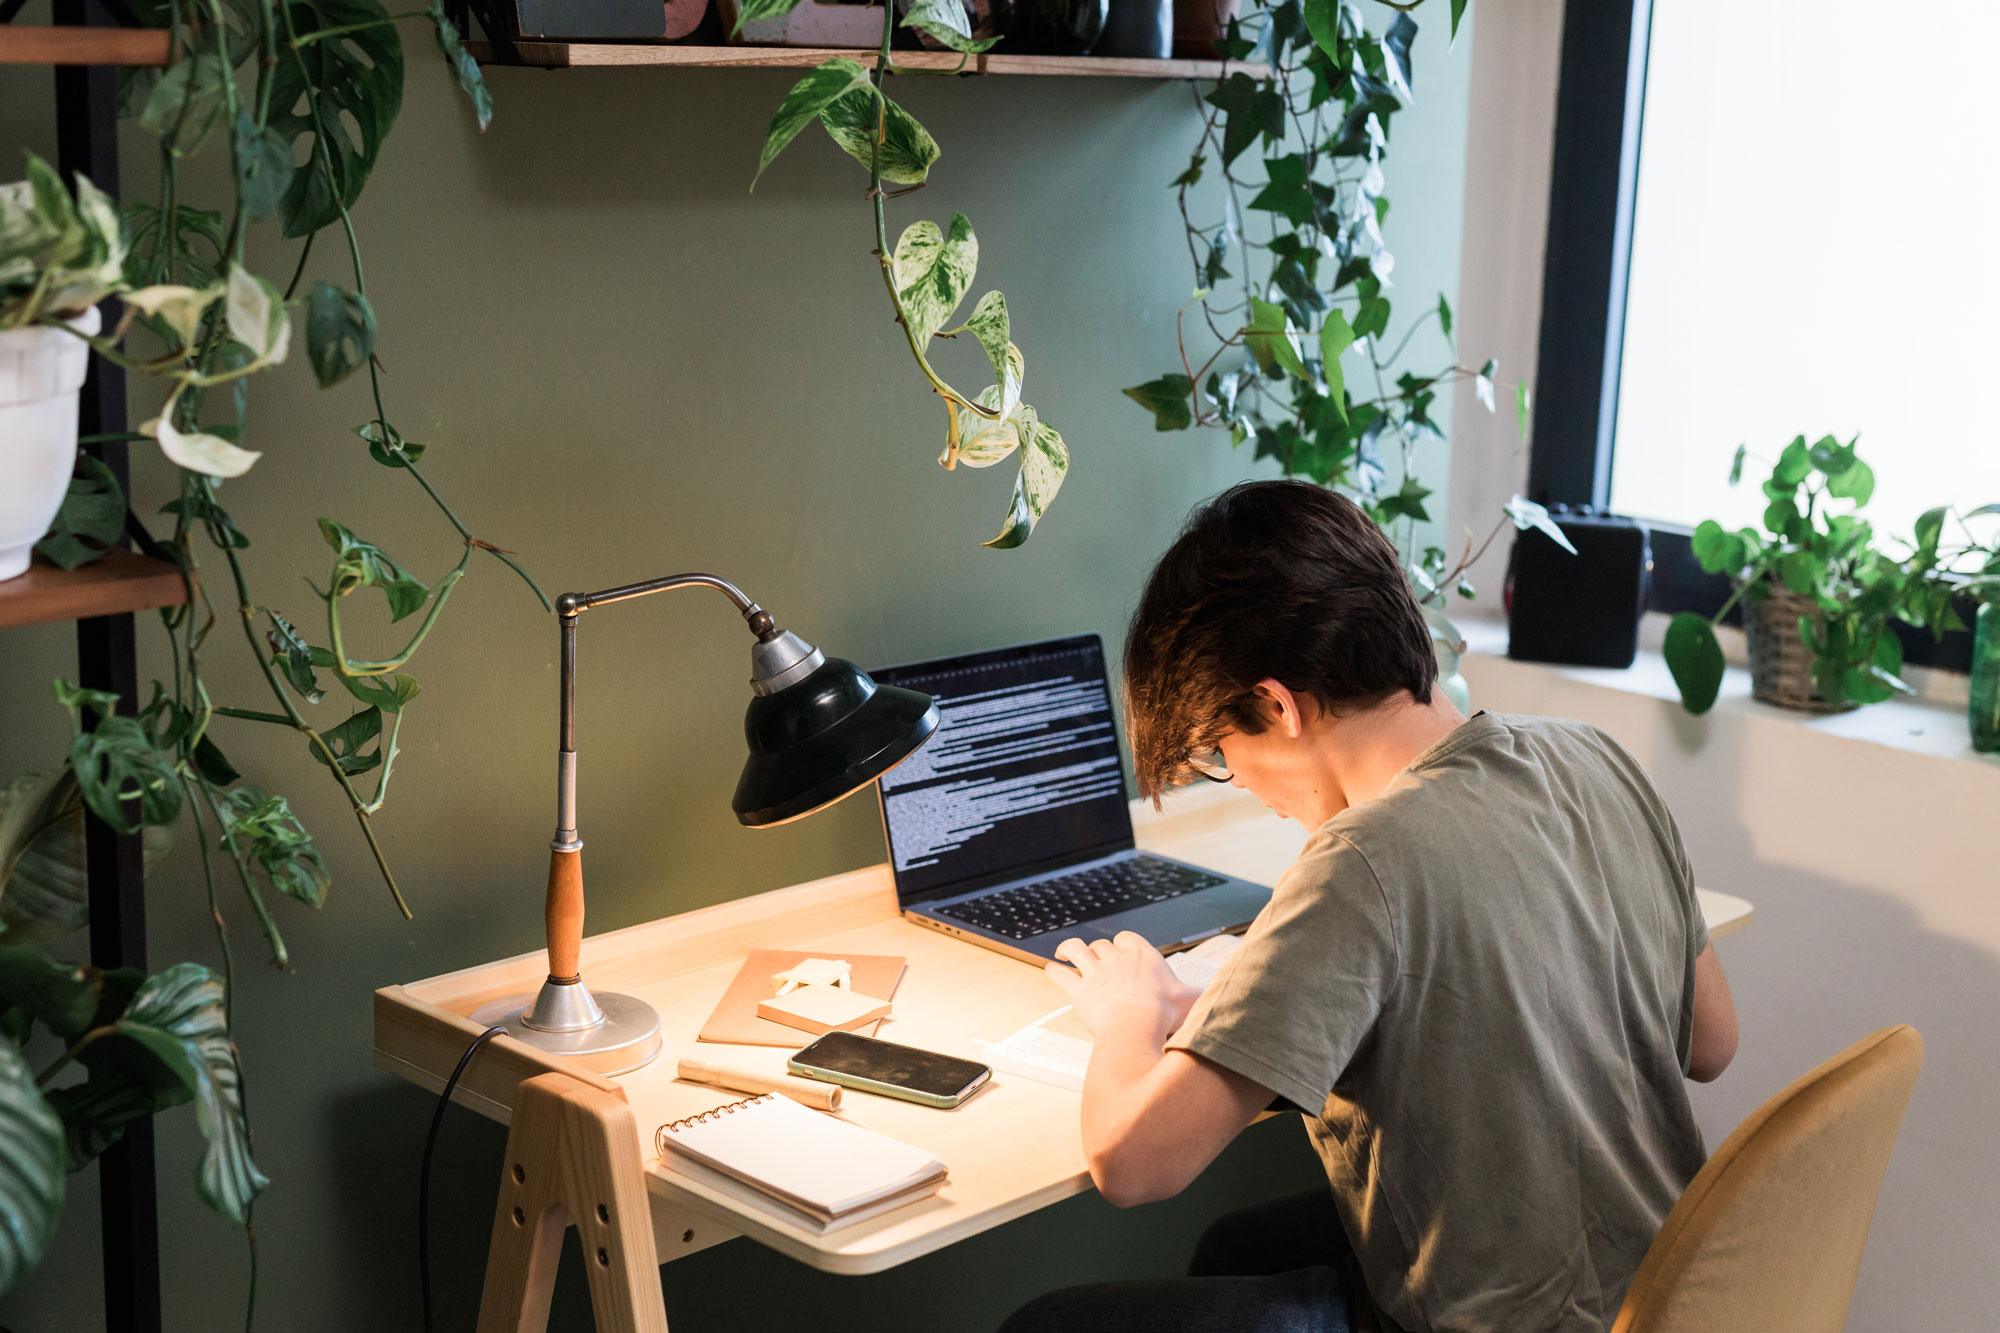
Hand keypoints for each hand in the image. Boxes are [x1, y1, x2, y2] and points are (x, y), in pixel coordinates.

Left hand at [1046, 932, 1203, 1043]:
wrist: (1138, 1024)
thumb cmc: (1166, 1012)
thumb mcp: (1192, 1000)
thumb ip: (1202, 995)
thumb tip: (1222, 997)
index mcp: (1142, 954)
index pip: (1128, 938)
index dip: (1124, 944)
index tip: (1123, 951)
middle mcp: (1116, 958)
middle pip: (1102, 945)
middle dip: (1099, 951)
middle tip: (1098, 960)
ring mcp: (1095, 971)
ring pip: (1076, 948)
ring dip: (1070, 949)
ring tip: (1065, 952)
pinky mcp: (1078, 989)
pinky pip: (1060, 973)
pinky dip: (1054, 970)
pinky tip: (1052, 969)